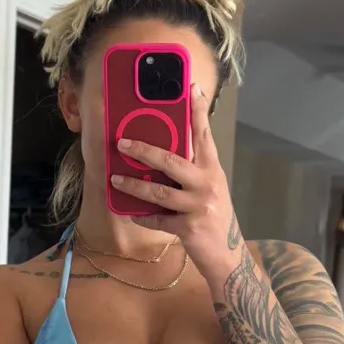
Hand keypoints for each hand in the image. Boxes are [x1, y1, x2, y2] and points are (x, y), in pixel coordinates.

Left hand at [111, 86, 242, 287]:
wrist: (228, 256)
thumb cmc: (215, 217)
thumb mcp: (210, 189)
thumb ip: (194, 171)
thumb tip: (162, 155)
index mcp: (213, 170)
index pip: (205, 135)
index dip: (198, 111)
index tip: (192, 88)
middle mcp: (207, 184)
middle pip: (172, 160)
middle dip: (144, 150)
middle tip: (123, 143)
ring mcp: (198, 206)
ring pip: (159, 191)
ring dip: (134, 184)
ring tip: (115, 178)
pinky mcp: (188, 228)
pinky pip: (157, 219)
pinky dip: (142, 216)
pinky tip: (130, 213)